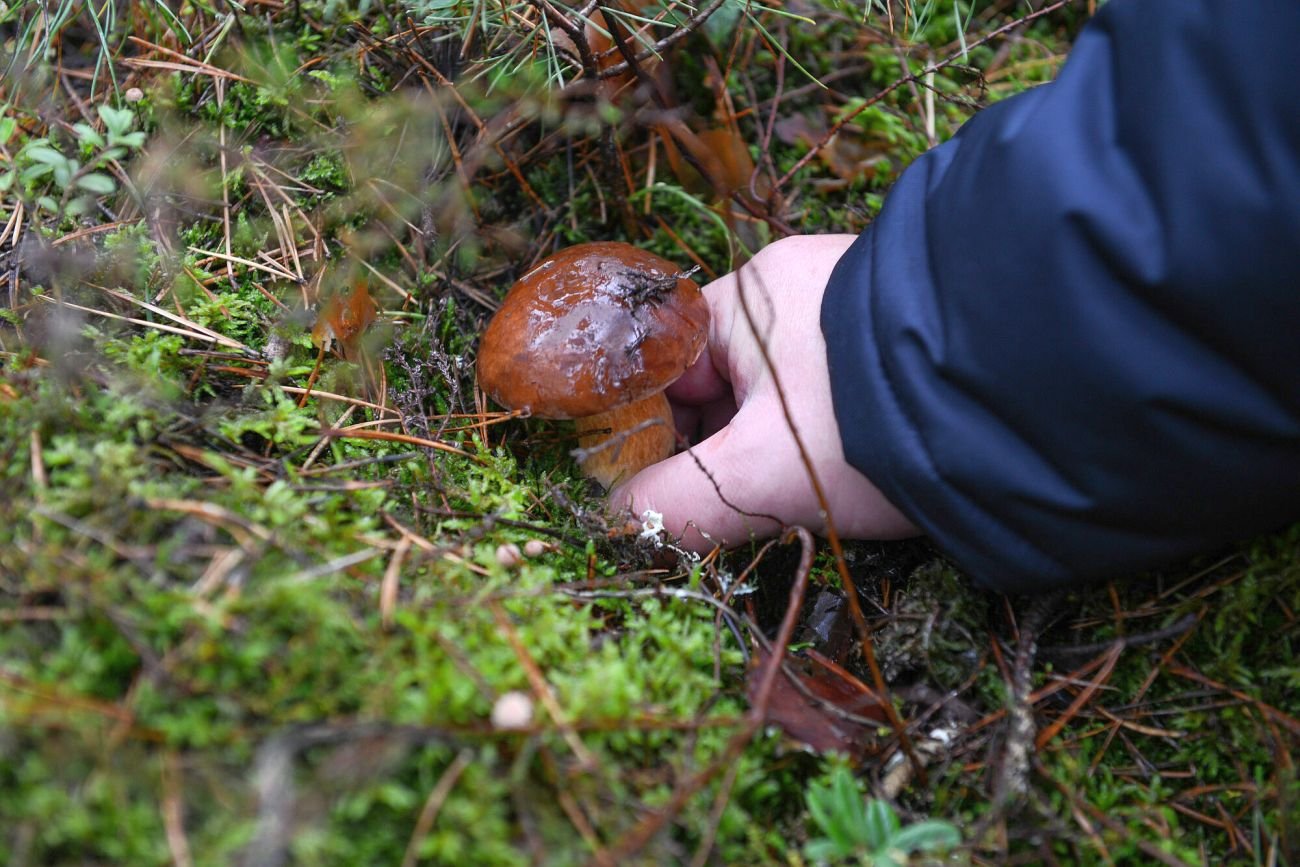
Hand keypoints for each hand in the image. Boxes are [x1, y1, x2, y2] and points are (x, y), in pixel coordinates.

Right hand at [609, 234, 918, 551]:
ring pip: (776, 402)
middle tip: (719, 511)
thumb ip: (674, 503)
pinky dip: (818, 448)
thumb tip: (621, 524)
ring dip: (767, 457)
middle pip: (721, 386)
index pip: (666, 363)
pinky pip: (828, 405)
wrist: (1027, 405)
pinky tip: (832, 485)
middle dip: (714, 452)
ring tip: (782, 504)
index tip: (651, 488)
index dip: (650, 429)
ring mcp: (851, 323)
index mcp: (750, 297)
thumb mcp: (759, 473)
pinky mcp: (894, 356)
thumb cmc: (871, 423)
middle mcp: (798, 297)